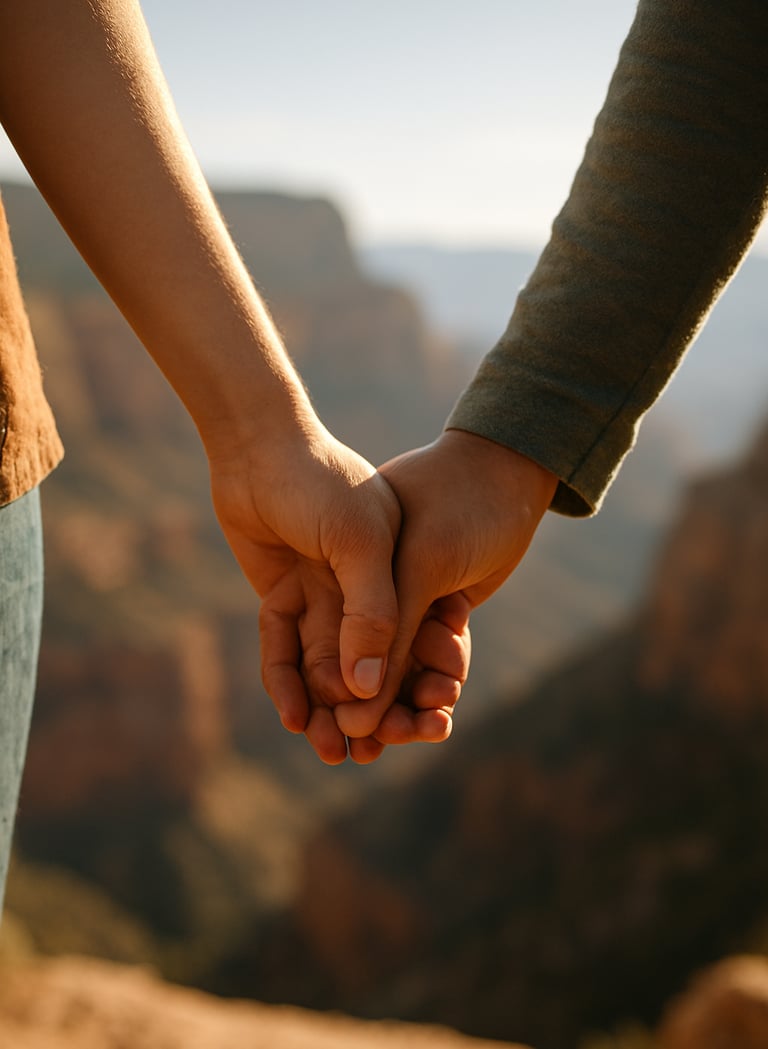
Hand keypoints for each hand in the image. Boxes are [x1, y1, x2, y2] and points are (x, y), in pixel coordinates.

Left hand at [208, 419, 401, 763]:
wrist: (256, 444)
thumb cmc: (319, 482)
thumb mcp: (359, 543)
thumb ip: (371, 614)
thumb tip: (367, 692)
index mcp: (403, 570)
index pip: (424, 641)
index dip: (424, 686)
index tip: (424, 727)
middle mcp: (366, 586)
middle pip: (375, 661)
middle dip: (374, 711)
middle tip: (367, 754)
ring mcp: (324, 592)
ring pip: (331, 663)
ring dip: (329, 708)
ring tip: (328, 752)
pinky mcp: (283, 596)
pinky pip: (287, 650)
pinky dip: (290, 683)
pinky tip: (293, 716)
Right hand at [335, 429, 557, 743]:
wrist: (505, 464)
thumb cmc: (452, 500)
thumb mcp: (413, 562)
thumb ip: (383, 630)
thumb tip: (362, 706)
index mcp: (334, 575)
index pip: (320, 654)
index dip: (335, 700)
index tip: (356, 737)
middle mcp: (360, 585)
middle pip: (356, 665)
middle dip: (375, 708)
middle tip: (403, 735)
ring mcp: (402, 592)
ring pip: (397, 663)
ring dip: (413, 695)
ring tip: (438, 722)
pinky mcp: (442, 599)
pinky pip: (434, 650)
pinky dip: (444, 670)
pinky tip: (454, 686)